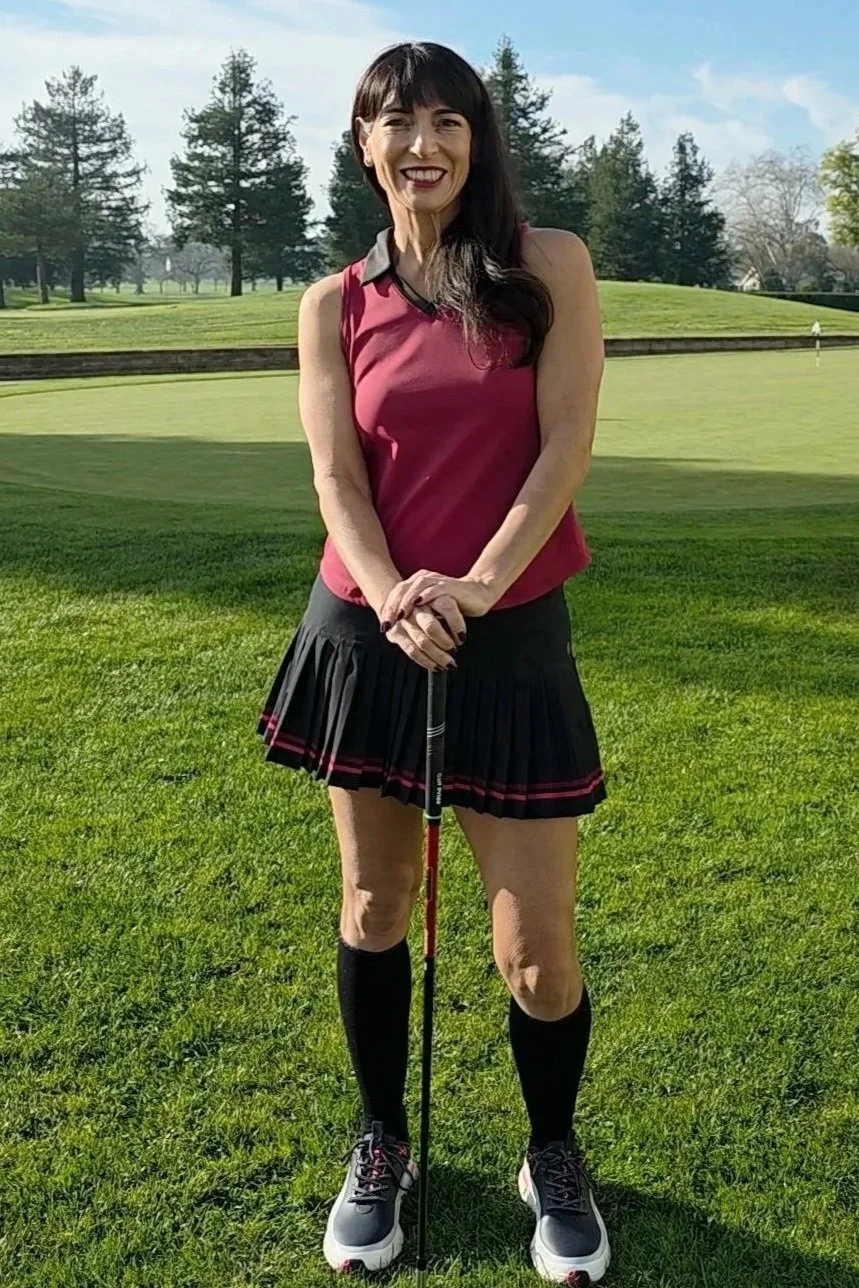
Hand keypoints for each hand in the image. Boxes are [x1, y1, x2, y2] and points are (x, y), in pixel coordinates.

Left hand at [379, 571, 495, 635]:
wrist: (478, 594)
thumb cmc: (454, 603)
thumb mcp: (430, 609)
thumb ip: (415, 613)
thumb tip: (397, 629)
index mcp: (416, 583)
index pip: (396, 594)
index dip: (388, 609)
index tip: (383, 627)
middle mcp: (424, 579)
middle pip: (402, 590)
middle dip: (393, 608)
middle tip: (388, 624)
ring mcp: (436, 581)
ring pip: (416, 588)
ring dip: (406, 603)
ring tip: (400, 616)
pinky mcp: (449, 585)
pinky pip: (435, 589)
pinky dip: (426, 596)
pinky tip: (419, 605)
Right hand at [384, 603, 460, 672]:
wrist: (396, 601)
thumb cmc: (425, 605)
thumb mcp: (439, 602)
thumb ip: (449, 613)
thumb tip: (461, 635)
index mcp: (429, 594)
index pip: (446, 607)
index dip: (456, 624)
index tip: (462, 637)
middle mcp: (414, 606)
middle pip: (431, 627)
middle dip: (445, 642)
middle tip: (453, 650)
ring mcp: (403, 620)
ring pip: (422, 642)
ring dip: (438, 656)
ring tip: (449, 663)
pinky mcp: (394, 633)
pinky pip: (412, 651)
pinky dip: (426, 661)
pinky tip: (435, 666)